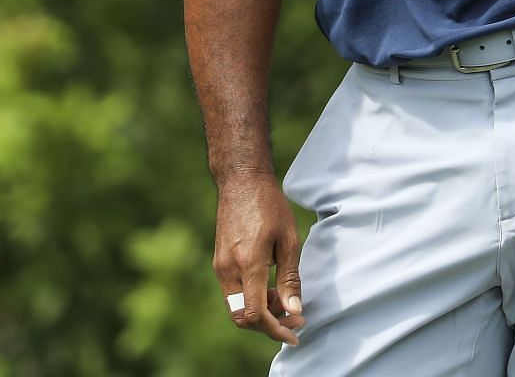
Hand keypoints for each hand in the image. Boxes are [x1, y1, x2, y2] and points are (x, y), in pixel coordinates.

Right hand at [212, 172, 306, 344]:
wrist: (240, 181)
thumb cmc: (269, 206)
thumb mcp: (289, 240)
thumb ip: (290, 279)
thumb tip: (294, 310)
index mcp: (248, 264)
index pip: (255, 314)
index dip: (275, 330)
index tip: (295, 333)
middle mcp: (228, 269)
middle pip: (242, 318)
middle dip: (268, 326)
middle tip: (294, 318)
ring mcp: (220, 266)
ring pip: (236, 308)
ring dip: (259, 313)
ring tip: (284, 301)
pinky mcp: (218, 262)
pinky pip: (232, 293)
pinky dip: (250, 299)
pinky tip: (269, 289)